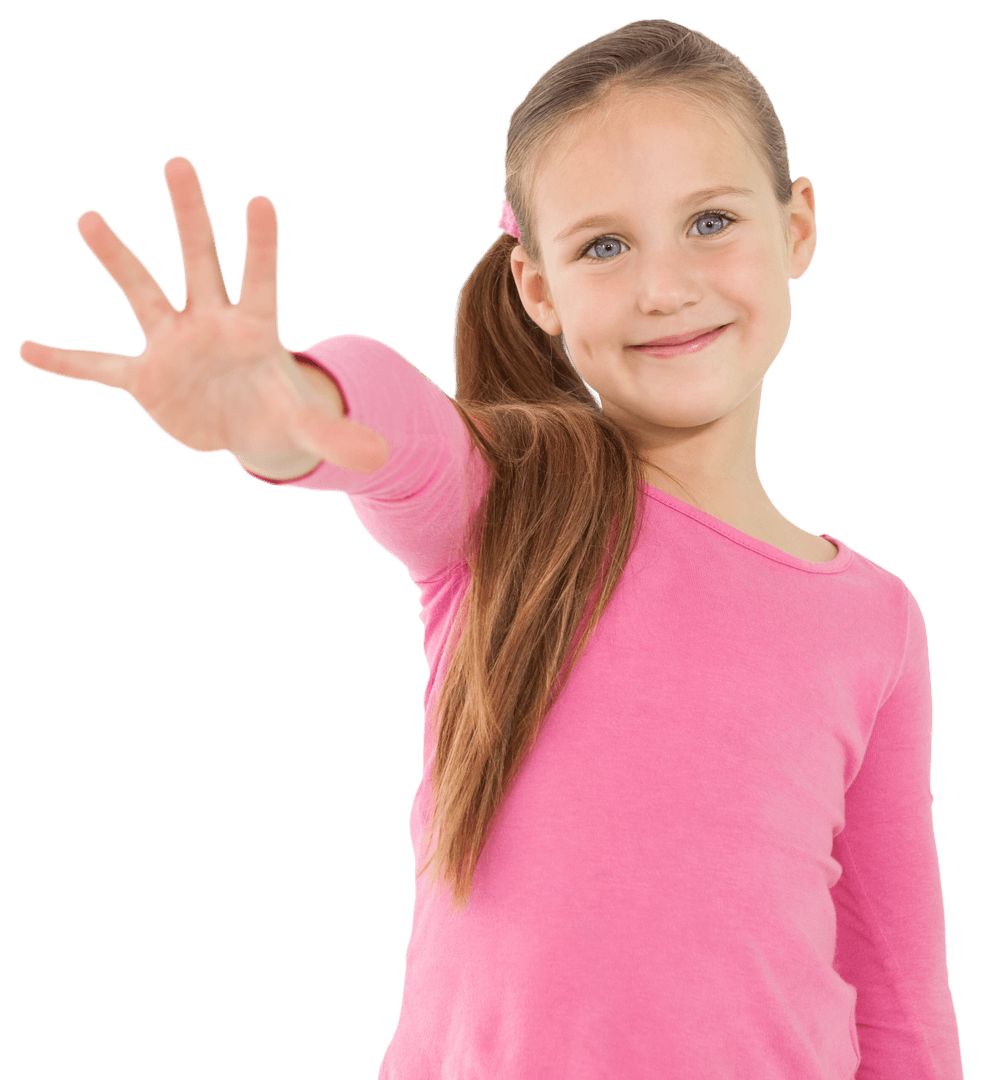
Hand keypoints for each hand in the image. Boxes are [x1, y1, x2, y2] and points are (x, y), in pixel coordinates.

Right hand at [18, 155, 388, 472]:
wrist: (243, 426)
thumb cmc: (276, 408)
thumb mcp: (307, 427)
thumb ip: (337, 437)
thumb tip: (382, 459)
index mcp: (256, 328)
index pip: (262, 279)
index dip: (261, 245)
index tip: (261, 201)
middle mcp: (211, 323)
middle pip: (200, 260)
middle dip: (190, 216)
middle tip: (180, 163)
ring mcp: (174, 345)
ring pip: (144, 292)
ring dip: (119, 258)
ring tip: (90, 217)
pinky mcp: (147, 378)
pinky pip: (101, 368)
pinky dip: (68, 362)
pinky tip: (29, 351)